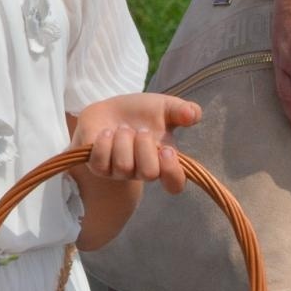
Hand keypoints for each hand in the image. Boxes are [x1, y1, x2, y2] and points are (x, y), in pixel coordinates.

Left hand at [71, 93, 200, 194]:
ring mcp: (118, 172)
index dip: (172, 172)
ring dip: (123, 140)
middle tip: (140, 130)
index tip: (167, 150)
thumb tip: (193, 115)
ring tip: (122, 128)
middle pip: (149, 173)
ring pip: (123, 166)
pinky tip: (106, 132)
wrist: (109, 108)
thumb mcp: (165, 107)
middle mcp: (141, 171)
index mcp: (163, 161)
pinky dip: (104, 142)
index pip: (175, 184)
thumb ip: (183, 110)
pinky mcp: (98, 167)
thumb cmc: (141, 112)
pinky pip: (100, 163)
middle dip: (144, 145)